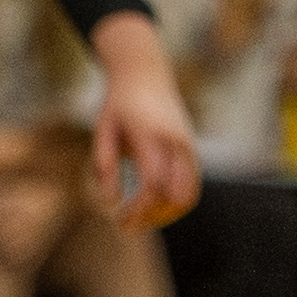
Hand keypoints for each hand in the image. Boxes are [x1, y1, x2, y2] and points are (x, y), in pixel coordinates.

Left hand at [86, 20, 202, 229]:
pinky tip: (157, 206)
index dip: (138, 208)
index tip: (120, 220)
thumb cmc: (119, 103)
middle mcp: (174, 140)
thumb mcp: (103, 130)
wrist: (144, 72)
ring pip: (188, 190)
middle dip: (151, 216)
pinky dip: (178, 200)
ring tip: (144, 218)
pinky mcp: (191, 146)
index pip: (152, 183)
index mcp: (150, 134)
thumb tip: (111, 201)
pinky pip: (193, 181)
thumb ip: (106, 165)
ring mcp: (187, 142)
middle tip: (129, 225)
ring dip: (168, 212)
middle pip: (171, 192)